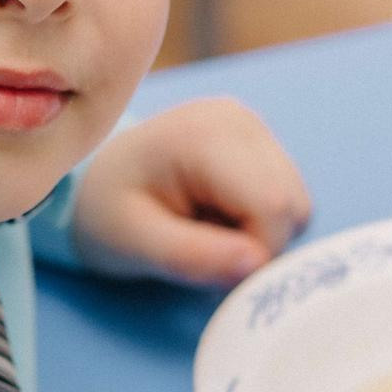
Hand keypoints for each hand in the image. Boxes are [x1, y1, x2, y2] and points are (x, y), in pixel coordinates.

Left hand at [72, 98, 312, 287]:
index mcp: (204, 135)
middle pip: (292, 205)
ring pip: (296, 205)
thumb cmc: (107, 211)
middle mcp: (238, 120)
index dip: (255, 255)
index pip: (272, 205)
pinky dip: (260, 222)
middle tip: (202, 251)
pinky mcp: (260, 142)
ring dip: (260, 236)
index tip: (210, 271)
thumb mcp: (135, 242)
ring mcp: (252, 126)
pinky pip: (287, 198)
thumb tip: (257, 264)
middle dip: (258, 246)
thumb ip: (192, 256)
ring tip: (204, 231)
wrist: (95, 183)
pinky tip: (217, 218)